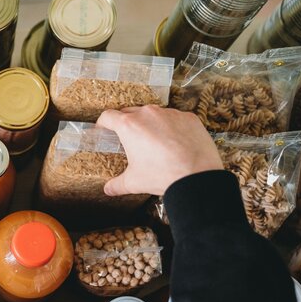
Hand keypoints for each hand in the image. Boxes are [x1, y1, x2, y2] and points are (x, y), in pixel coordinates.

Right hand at [96, 105, 222, 195]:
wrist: (197, 176)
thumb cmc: (163, 175)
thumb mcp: (134, 182)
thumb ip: (117, 184)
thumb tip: (108, 189)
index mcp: (129, 126)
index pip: (108, 116)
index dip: (103, 123)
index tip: (103, 129)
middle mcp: (148, 114)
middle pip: (130, 112)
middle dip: (127, 124)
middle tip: (129, 139)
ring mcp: (170, 113)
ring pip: (154, 114)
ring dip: (151, 125)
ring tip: (154, 142)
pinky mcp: (188, 117)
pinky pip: (175, 118)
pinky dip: (172, 127)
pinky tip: (175, 143)